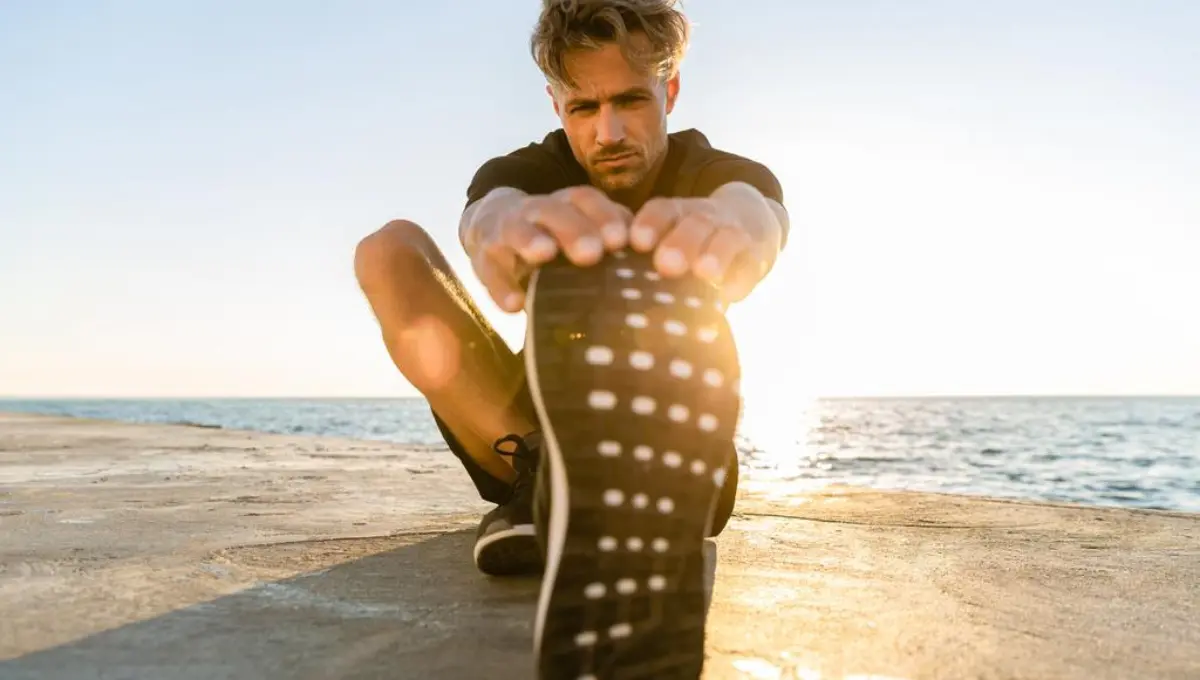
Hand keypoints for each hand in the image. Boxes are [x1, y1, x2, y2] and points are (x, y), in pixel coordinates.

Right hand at [465, 185, 631, 311]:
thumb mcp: (580, 229)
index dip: (602, 215)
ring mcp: (507, 230)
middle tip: (592, 252)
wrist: (492, 223)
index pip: (585, 200)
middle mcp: (538, 210)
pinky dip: (500, 286)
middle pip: (554, 210)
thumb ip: (612, 238)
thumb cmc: (553, 234)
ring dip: (530, 239)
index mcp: (567, 205)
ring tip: (544, 254)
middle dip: (573, 229)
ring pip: (517, 229)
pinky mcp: (484, 256)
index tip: (620, 240)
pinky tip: (515, 305)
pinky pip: (489, 269)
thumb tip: (654, 258)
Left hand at [629, 195, 772, 302]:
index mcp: (679, 214)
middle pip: (695, 222)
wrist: (752, 220)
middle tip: (667, 264)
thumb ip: (645, 264)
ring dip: (715, 254)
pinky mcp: (758, 255)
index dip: (652, 223)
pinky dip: (741, 277)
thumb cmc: (695, 242)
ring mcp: (735, 233)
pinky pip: (751, 263)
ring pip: (726, 237)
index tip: (637, 242)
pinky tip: (730, 292)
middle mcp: (706, 219)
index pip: (664, 211)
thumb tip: (617, 301)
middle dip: (682, 242)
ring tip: (704, 272)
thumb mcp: (673, 237)